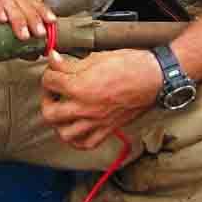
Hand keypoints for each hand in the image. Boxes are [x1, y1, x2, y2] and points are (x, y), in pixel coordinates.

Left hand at [40, 49, 161, 150]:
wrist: (154, 77)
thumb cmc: (129, 65)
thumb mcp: (96, 58)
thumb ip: (70, 64)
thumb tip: (53, 60)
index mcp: (79, 87)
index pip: (49, 81)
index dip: (49, 72)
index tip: (54, 70)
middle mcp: (84, 108)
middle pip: (49, 113)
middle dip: (47, 100)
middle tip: (53, 92)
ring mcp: (96, 121)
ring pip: (64, 133)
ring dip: (59, 123)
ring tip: (62, 112)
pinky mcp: (108, 129)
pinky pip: (86, 143)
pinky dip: (77, 140)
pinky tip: (76, 130)